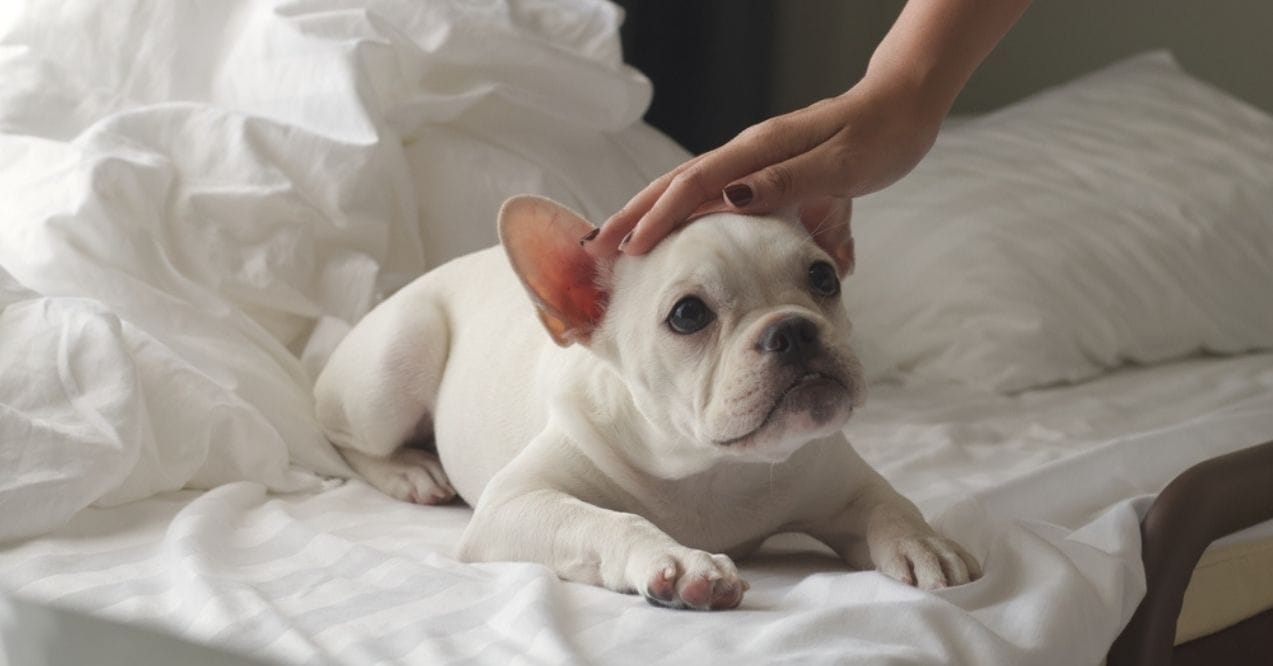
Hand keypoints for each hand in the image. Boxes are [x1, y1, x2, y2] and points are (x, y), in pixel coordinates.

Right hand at [585, 73, 944, 256]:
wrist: (903, 107)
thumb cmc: (880, 136)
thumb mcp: (842, 163)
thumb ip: (788, 181)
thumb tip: (731, 196)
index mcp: (761, 150)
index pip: (695, 185)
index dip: (658, 217)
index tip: (627, 248)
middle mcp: (749, 152)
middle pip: (677, 182)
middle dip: (634, 214)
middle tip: (595, 247)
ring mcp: (754, 159)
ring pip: (689, 186)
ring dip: (651, 213)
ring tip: (619, 243)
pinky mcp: (765, 170)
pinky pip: (712, 193)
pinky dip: (684, 212)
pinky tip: (674, 232)